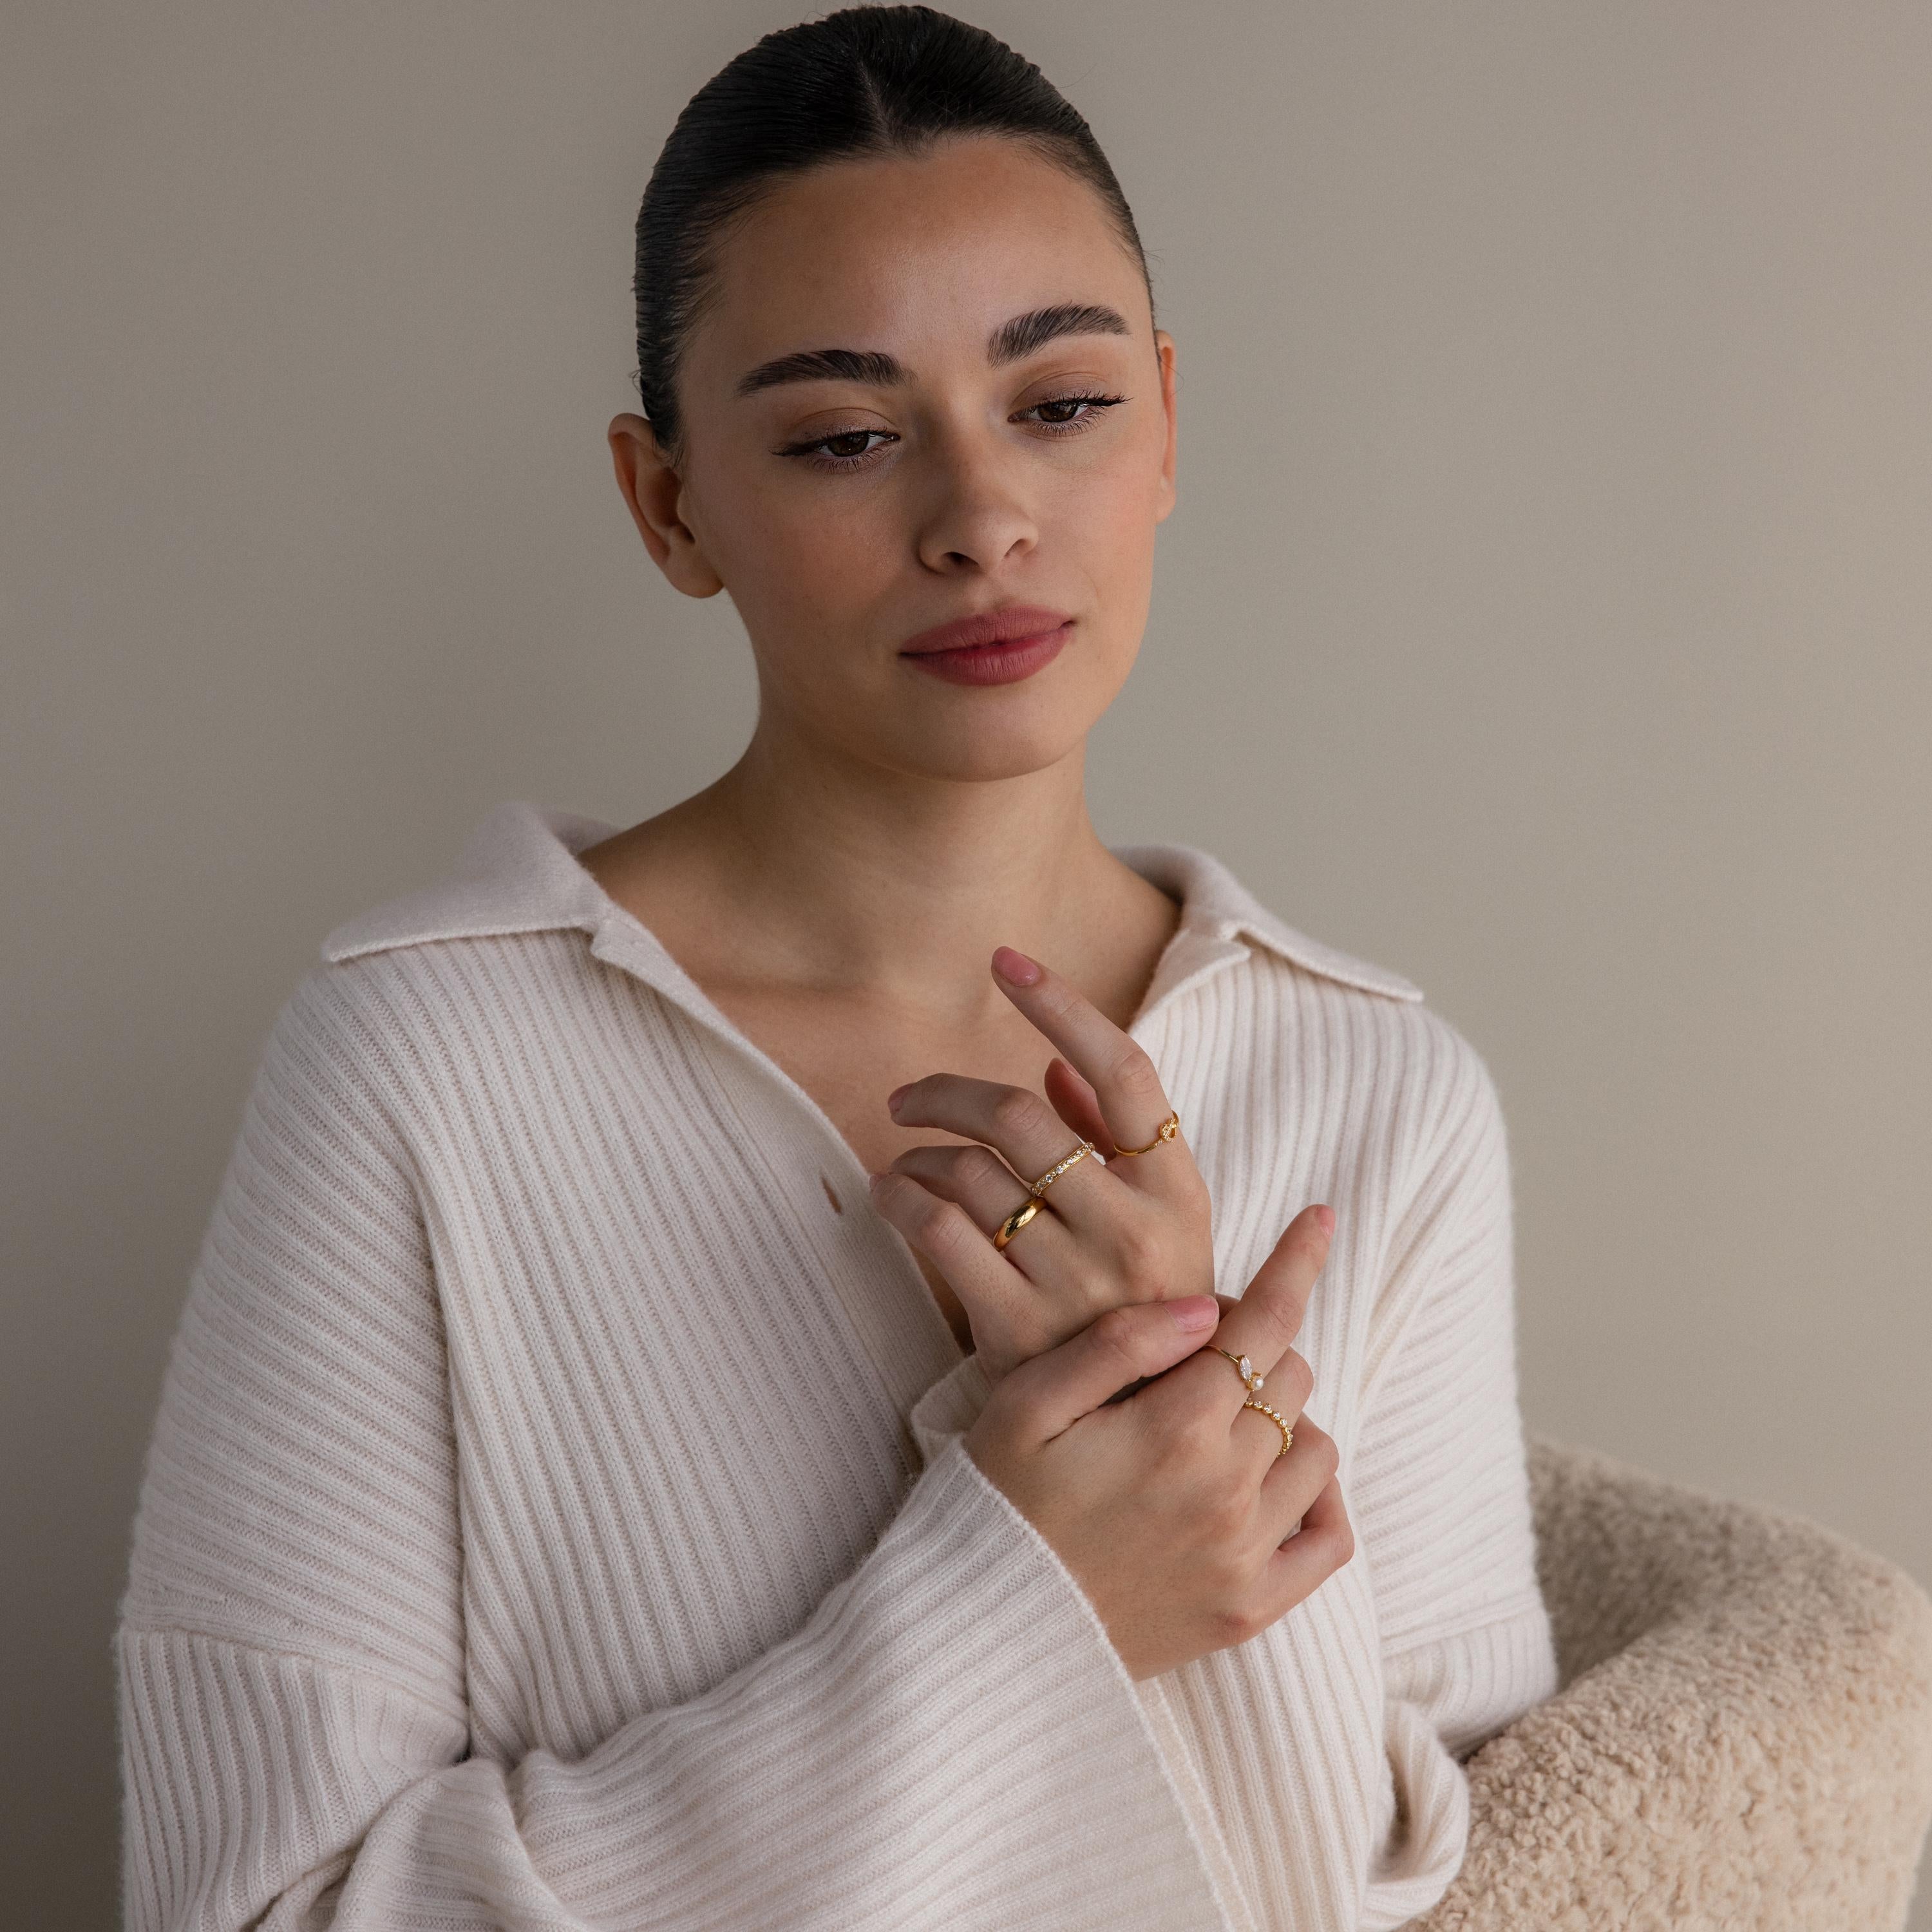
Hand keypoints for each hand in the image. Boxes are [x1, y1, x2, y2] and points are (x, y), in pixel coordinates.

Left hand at [867, 945, 1214, 1380]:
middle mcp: (1134, 1230)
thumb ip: (1113, 1143)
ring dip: (919, 1151)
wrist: (1144, 1436)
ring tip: (903, 1159)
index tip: (1006, 960)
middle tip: (909, 1096)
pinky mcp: (1018, 1330)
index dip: (1062, 1004)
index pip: (1123, 1069)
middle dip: (948, 1091)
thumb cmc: (1144, 1309)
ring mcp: (1076, 1283)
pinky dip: (901, 1198)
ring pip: (970, 1171)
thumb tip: (1053, 1071)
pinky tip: (890, 1195)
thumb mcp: (1159, 1224)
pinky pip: (938, 1232)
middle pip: (1020, 1115)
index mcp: (1178, 1190)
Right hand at [965, 1206, 1351, 1680]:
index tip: (1320, 1218)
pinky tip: (1277, 1483)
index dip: (1296, 1263)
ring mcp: (1245, 1556)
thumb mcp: (1026, 1406)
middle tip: (1198, 1355)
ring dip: (1282, 1416)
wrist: (986, 1631)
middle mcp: (1226, 1490)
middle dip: (1256, 1347)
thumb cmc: (997, 1501)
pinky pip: (1329, 1539)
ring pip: (1317, 1448)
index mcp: (1173, 1428)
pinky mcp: (1250, 1610)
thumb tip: (1205, 1308)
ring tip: (1221, 1419)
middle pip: (1289, 1378)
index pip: (1263, 1324)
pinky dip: (1320, 1500)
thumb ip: (1117, 1346)